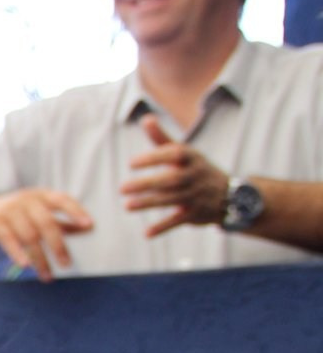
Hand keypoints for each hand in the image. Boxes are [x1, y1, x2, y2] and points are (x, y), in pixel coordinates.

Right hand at [0, 188, 91, 280]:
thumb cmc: (10, 216)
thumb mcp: (35, 215)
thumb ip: (59, 221)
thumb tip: (87, 228)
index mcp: (39, 195)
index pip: (62, 200)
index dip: (76, 212)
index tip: (89, 226)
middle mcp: (26, 200)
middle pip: (47, 224)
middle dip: (58, 246)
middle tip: (67, 264)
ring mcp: (9, 210)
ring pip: (30, 237)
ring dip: (40, 259)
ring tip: (47, 275)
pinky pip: (9, 240)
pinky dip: (17, 253)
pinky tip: (25, 265)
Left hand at [122, 117, 228, 237]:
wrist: (230, 195)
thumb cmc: (196, 169)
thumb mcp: (184, 152)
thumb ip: (162, 139)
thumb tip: (145, 119)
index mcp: (192, 158)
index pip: (175, 154)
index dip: (155, 157)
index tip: (131, 163)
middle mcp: (195, 176)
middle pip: (171, 179)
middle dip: (147, 184)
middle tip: (122, 188)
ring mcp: (197, 195)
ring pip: (172, 199)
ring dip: (149, 203)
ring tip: (127, 205)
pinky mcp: (196, 214)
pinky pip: (178, 221)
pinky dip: (163, 228)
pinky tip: (146, 234)